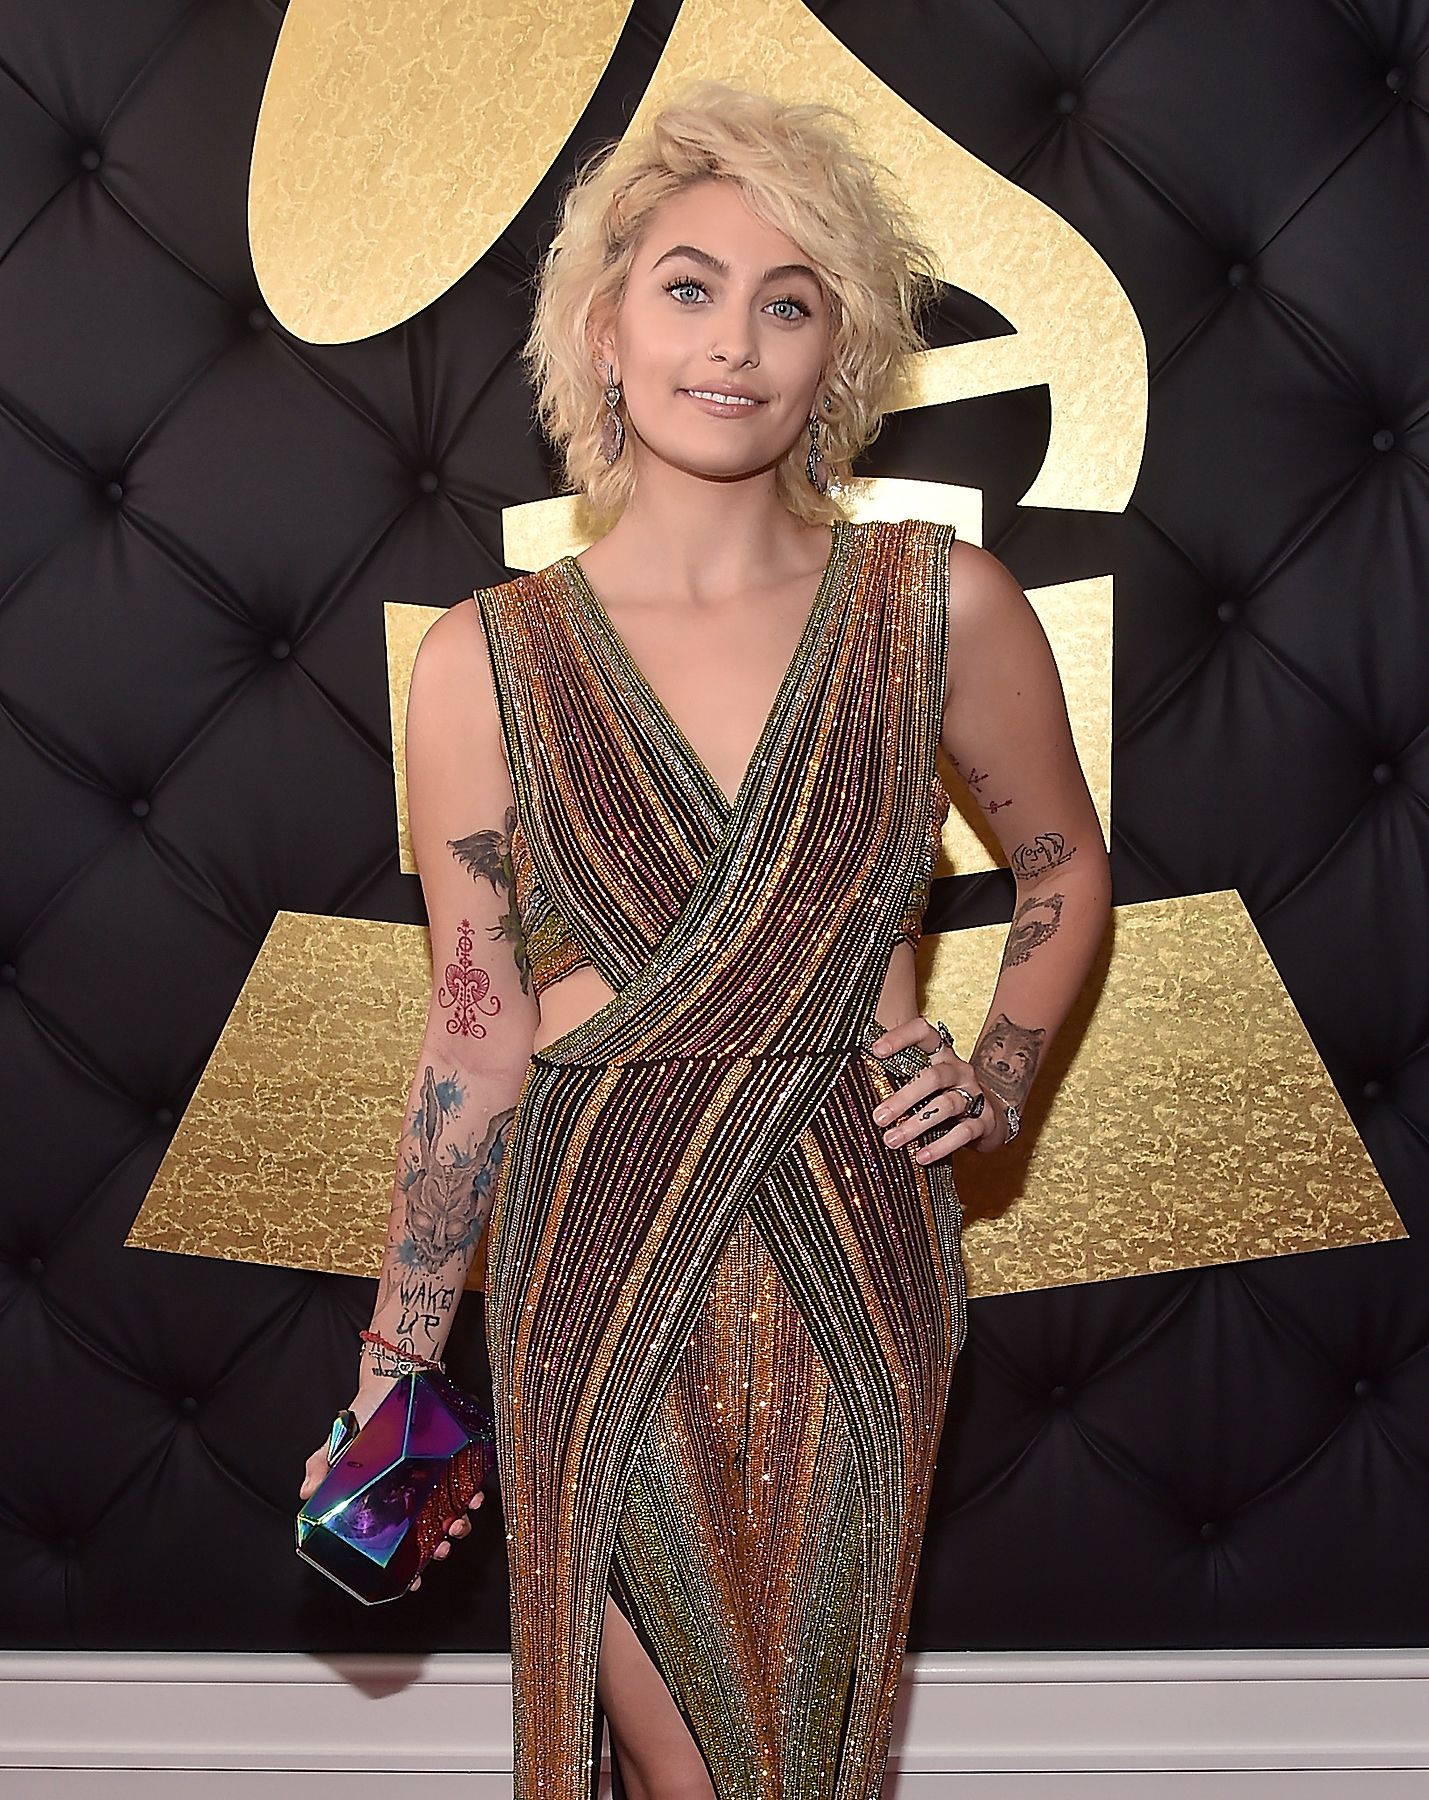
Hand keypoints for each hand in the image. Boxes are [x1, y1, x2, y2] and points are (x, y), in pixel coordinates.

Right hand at [297, 1383, 485, 1592]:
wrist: (392, 1378)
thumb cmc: (364, 1415)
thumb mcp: (338, 1439)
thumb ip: (322, 1464)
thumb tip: (308, 1492)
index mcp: (381, 1501)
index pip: (392, 1542)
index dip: (403, 1566)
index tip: (413, 1582)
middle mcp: (407, 1495)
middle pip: (424, 1533)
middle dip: (434, 1547)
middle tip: (440, 1549)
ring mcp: (430, 1480)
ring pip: (448, 1513)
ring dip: (456, 1525)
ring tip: (457, 1525)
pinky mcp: (450, 1461)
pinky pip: (464, 1483)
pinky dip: (471, 1492)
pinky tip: (473, 1495)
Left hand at [867, 1014, 1011, 1160]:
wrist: (989, 1117)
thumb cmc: (941, 1096)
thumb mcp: (923, 1081)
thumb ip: (897, 1077)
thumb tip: (851, 1084)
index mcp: (940, 1053)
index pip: (923, 1032)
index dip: (901, 1037)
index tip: (875, 1050)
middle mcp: (958, 1070)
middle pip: (933, 1076)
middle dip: (903, 1097)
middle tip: (878, 1118)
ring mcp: (974, 1094)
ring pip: (946, 1105)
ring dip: (917, 1124)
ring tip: (892, 1140)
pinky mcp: (984, 1121)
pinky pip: (963, 1132)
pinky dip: (940, 1145)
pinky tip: (920, 1157)